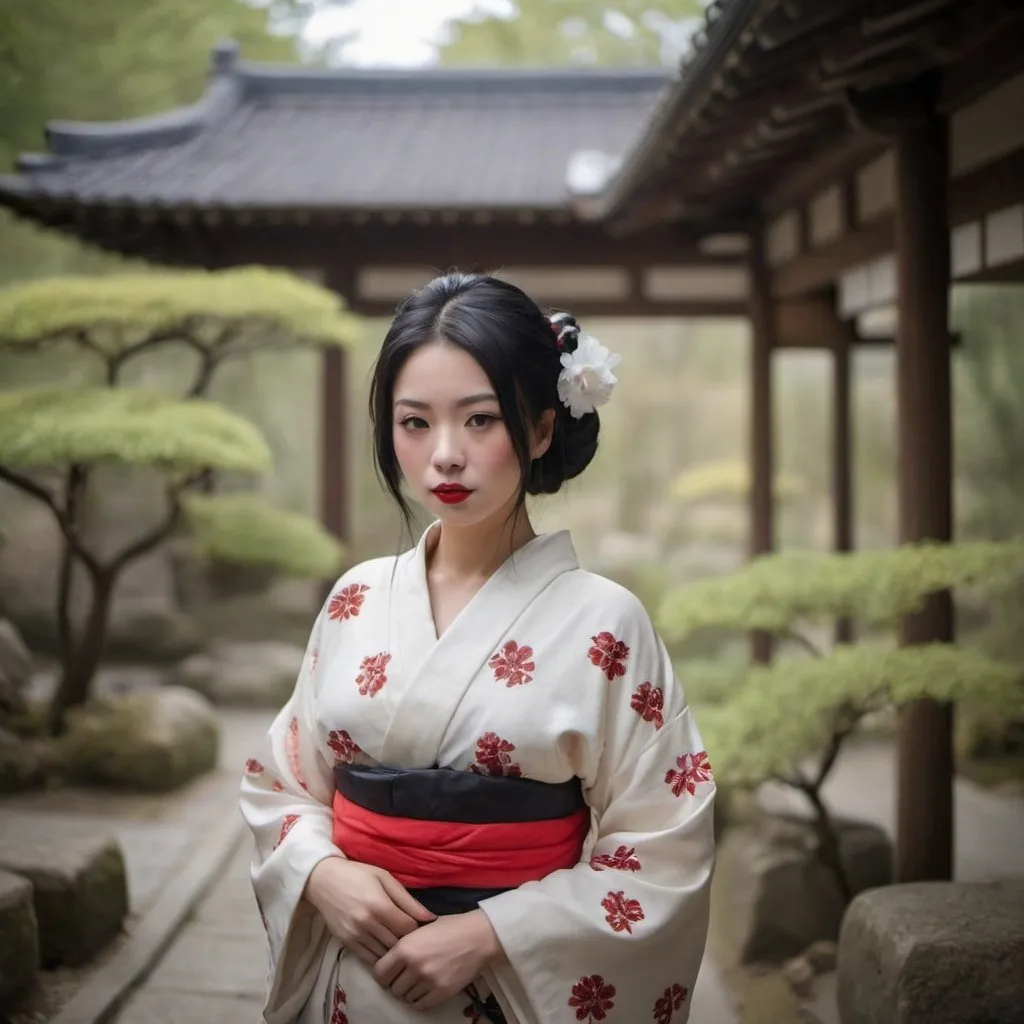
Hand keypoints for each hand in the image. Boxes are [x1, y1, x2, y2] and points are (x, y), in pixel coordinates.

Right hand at [303, 857, 435, 965]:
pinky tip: (385, 947)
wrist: (324, 881)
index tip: (418, 923)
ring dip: (394, 950)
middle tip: (411, 933)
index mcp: (379, 905)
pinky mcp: (346, 943)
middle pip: (397, 942)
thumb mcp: (385, 878)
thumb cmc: (358, 874)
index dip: (417, 927)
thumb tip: (430, 918)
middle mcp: (367, 923)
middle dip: (407, 939)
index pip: (408, 928)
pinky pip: (370, 958)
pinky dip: (380, 955)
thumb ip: (407, 900)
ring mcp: (355, 936)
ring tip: (399, 940)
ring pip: (385, 953)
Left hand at [373, 909, 503, 1009]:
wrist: (478, 936)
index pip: (380, 973)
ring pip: (406, 997)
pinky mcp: (441, 992)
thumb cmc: (450, 927)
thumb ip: (404, 942)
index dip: (383, 974)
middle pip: (393, 988)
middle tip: (406, 976)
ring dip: (410, 991)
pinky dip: (420, 999)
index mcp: (405, 947)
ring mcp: (428, 981)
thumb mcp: (421, 927)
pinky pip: (420, 1005)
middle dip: (397, 982)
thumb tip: (388, 955)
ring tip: (419, 981)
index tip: (389, 973)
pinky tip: (426, 989)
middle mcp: (414, 966)